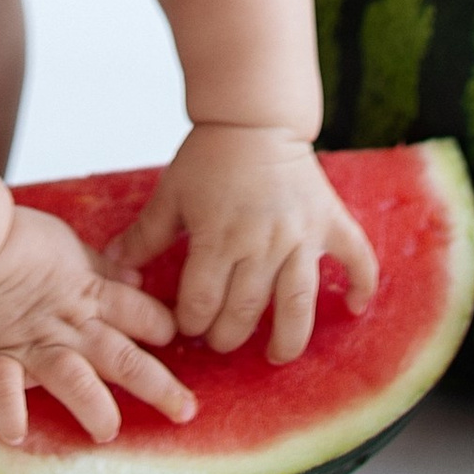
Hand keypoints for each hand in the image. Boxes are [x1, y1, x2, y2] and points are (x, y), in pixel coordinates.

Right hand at [0, 207, 198, 449]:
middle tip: (185, 410)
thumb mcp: (69, 244)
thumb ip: (101, 269)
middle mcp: (67, 326)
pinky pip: (2, 388)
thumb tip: (136, 280)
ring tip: (108, 429)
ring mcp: (31, 345)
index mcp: (88, 294)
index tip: (176, 338)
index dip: (161, 325)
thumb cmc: (13, 237)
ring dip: (94, 404)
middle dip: (157, 385)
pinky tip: (17, 433)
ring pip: (73, 377)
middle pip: (121, 356)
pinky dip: (9, 410)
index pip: (138, 313)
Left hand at [104, 125, 380, 362]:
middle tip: (221, 340)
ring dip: (288, 337)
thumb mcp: (170, 193)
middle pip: (246, 311)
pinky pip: (356, 257)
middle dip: (228, 335)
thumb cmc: (209, 155)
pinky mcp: (329, 222)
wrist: (254, 117)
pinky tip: (357, 308)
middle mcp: (261, 243)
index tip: (186, 325)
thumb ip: (145, 234)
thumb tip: (111, 265)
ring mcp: (299, 235)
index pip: (202, 301)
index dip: (191, 321)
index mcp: (218, 237)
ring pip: (298, 302)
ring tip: (276, 355)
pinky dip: (361, 284)